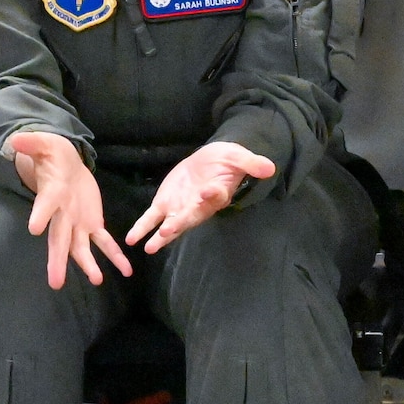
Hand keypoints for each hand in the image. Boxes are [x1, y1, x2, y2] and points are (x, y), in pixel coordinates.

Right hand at [8, 131, 133, 290]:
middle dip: (58, 260)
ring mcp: (76, 223)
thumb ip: (32, 143)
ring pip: (80, 248)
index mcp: (51, 196)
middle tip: (56, 282)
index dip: (40, 215)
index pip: (44, 206)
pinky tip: (126, 270)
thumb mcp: (44, 145)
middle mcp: (62, 216)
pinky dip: (115, 256)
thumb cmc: (51, 157)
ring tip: (97, 280)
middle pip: (58, 239)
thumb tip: (15, 139)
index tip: (35, 228)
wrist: (64, 168)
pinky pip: (104, 242)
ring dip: (88, 265)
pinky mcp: (92, 223)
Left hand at [124, 141, 276, 252]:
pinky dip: (143, 227)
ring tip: (151, 246)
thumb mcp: (239, 156)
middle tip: (169, 230)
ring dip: (162, 234)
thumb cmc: (227, 160)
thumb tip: (270, 167)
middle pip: (191, 216)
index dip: (212, 194)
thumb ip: (252, 163)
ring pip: (172, 223)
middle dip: (180, 223)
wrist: (209, 159)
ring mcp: (181, 207)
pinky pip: (153, 218)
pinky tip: (132, 238)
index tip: (209, 191)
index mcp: (218, 193)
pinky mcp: (165, 203)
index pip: (216, 195)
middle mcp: (199, 206)